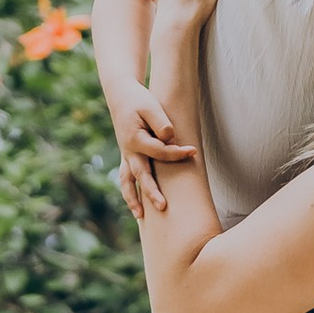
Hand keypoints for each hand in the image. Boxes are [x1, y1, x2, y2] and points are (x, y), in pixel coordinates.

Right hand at [105, 74, 195, 222]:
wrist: (121, 96)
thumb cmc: (138, 100)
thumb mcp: (151, 106)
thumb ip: (161, 123)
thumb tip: (169, 138)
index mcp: (136, 139)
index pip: (160, 152)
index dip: (177, 153)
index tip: (193, 151)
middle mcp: (129, 152)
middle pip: (141, 175)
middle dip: (151, 192)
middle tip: (163, 207)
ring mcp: (126, 156)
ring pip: (127, 181)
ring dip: (132, 199)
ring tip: (140, 217)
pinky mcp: (127, 157)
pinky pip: (126, 178)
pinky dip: (129, 192)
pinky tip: (137, 205)